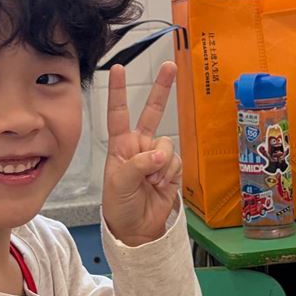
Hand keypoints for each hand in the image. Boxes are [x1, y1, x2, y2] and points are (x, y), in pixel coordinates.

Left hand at [102, 62, 183, 246]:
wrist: (137, 229)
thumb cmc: (119, 205)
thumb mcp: (119, 183)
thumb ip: (138, 164)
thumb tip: (161, 154)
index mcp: (121, 145)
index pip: (118, 113)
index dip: (118, 92)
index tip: (118, 69)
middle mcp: (140, 146)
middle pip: (152, 112)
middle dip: (162, 89)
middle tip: (170, 66)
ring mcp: (157, 157)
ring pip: (167, 144)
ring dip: (160, 164)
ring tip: (150, 181)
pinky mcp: (172, 169)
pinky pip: (176, 161)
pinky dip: (169, 173)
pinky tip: (160, 185)